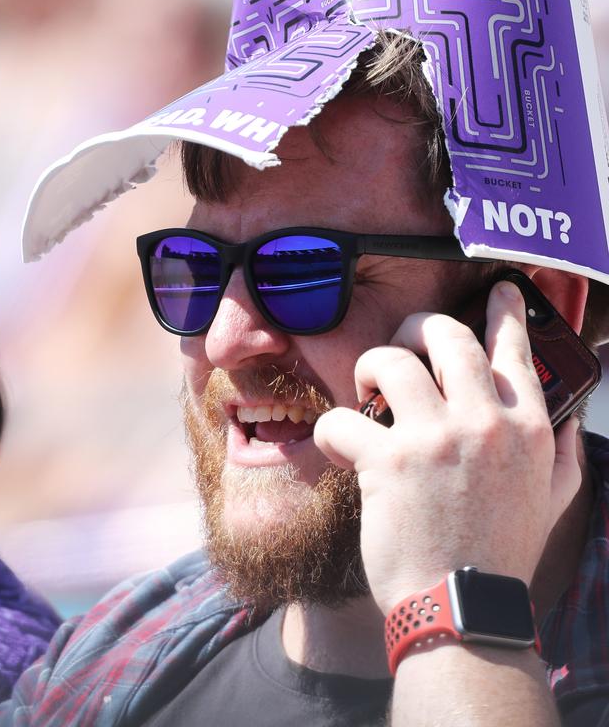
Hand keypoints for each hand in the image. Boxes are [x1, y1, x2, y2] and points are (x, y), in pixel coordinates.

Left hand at [313, 280, 582, 615]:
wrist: (462, 605)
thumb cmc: (499, 553)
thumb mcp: (552, 500)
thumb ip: (557, 450)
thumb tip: (561, 415)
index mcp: (527, 427)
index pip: (513, 350)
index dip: (505, 312)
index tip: (498, 290)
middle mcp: (484, 421)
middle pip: (443, 335)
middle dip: (414, 328)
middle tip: (399, 346)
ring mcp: (435, 438)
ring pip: (390, 360)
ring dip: (368, 369)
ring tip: (365, 395)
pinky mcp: (388, 461)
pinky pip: (343, 418)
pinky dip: (332, 430)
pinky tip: (341, 450)